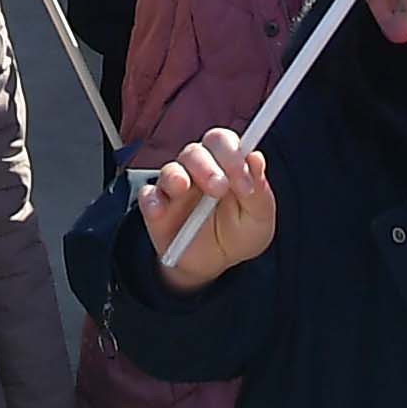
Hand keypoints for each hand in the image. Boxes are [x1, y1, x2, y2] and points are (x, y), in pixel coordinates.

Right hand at [135, 130, 277, 287]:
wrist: (215, 265)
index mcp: (224, 164)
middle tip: (219, 188)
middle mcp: (197, 169)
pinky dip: (151, 201)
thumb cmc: (240, 233)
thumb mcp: (258, 218)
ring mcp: (174, 188)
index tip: (245, 181)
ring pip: (170, 170)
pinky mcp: (156, 209)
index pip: (222, 142)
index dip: (232, 154)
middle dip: (207, 166)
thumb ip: (259, 191)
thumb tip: (256, 158)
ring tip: (183, 187)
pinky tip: (159, 210)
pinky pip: (147, 197)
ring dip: (176, 175)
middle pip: (195, 152)